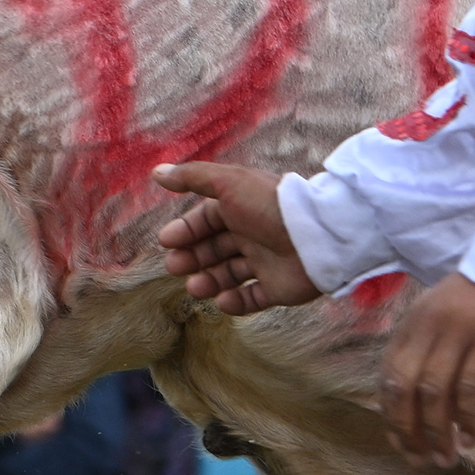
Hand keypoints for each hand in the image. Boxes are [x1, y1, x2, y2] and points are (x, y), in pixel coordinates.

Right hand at [153, 162, 322, 313]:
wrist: (318, 235)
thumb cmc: (269, 206)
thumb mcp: (228, 183)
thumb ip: (192, 177)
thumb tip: (156, 172)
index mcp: (240, 209)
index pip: (205, 221)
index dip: (185, 231)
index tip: (168, 242)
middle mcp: (251, 235)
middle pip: (213, 249)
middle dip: (192, 258)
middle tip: (175, 267)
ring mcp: (266, 263)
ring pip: (229, 275)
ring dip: (208, 281)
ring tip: (196, 288)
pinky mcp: (279, 288)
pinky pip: (253, 298)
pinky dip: (236, 302)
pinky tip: (223, 301)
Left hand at [382, 274, 474, 466]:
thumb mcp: (447, 313)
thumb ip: (431, 347)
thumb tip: (422, 399)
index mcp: (413, 322)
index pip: (389, 375)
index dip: (390, 413)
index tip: (398, 442)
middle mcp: (428, 327)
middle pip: (404, 388)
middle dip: (407, 430)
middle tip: (418, 460)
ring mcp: (460, 332)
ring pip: (434, 393)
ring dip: (436, 432)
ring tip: (445, 458)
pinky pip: (471, 388)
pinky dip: (467, 419)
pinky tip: (470, 439)